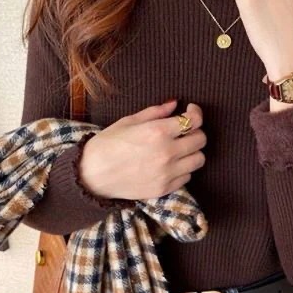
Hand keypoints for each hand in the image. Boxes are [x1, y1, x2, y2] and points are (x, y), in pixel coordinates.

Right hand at [78, 100, 206, 200]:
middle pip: (201, 140)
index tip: (191, 111)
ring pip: (199, 160)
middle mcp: (167, 153)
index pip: (194, 121)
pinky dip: (183, 169)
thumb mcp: (129, 121)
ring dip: (192, 151)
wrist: (91, 175)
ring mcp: (167, 173)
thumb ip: (156, 112)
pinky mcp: (164, 189)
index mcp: (158, 131)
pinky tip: (170, 164)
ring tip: (179, 148)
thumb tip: (174, 104)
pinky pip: (187, 177)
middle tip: (185, 130)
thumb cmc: (107, 144)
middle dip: (195, 131)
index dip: (196, 113)